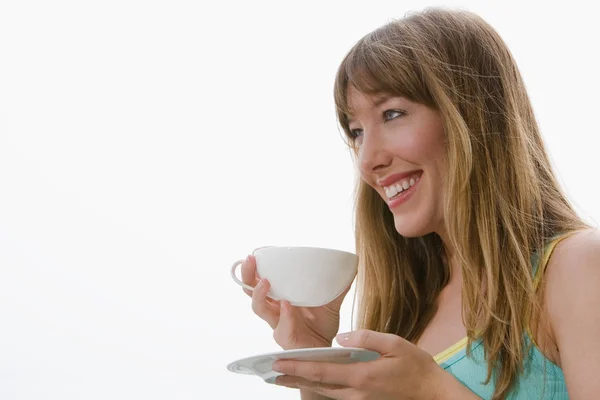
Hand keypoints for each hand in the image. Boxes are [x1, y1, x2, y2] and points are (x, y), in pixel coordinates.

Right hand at [240, 253, 350, 349]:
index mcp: (280, 296)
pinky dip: (284, 316)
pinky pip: (281, 327)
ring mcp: (277, 323)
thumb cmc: (322, 325)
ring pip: (259, 308)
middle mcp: (274, 308)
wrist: (326, 350)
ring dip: (259, 294)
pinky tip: (287, 305)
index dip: (255, 267)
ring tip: (265, 282)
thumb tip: (351, 267)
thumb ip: (338, 287)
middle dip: (247, 275)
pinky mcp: (285, 337)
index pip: (260, 279)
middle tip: (250, 260)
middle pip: (250, 290)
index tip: (256, 253)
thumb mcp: (331, 302)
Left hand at [271, 329, 444, 399]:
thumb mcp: (394, 344)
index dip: (297, 367)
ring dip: (303, 383)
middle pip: (318, 384)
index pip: (322, 371)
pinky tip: (312, 379)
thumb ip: (365, 338)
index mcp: (362, 375)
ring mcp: (359, 399)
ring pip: (325, 391)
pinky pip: (336, 394)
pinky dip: (320, 386)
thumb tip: (341, 338)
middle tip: (270, 372)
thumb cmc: (416, 366)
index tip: (278, 363)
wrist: (431, 392)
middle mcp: (356, 392)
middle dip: (292, 377)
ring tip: (284, 376)